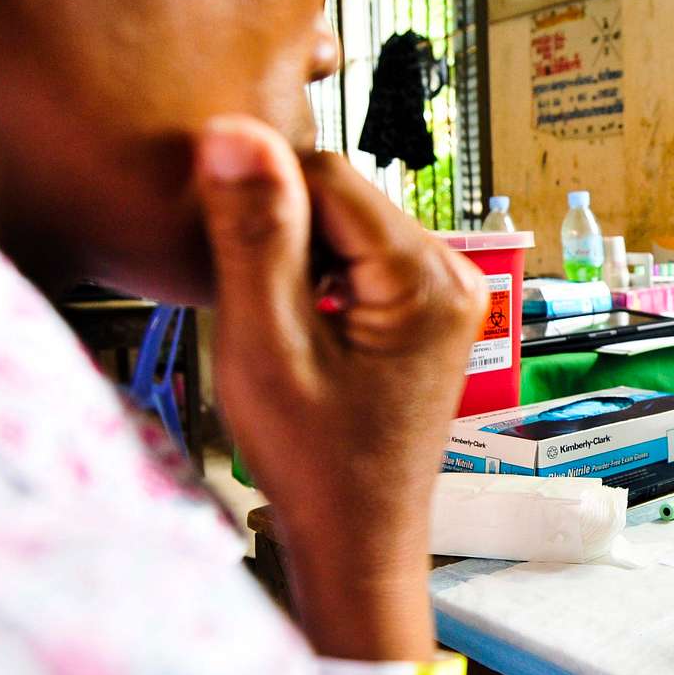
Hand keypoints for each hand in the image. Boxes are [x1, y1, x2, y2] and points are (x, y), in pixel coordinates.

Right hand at [194, 116, 485, 579]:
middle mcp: (453, 275)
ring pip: (347, 224)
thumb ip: (254, 236)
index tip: (220, 251)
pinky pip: (361, 259)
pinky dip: (318, 278)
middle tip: (251, 304)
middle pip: (342, 196)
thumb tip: (236, 134)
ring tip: (276, 324)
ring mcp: (447, 294)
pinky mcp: (428, 312)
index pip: (326, 173)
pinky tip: (298, 328)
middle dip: (282, 229)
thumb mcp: (266, 346)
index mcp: (425, 280)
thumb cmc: (316, 465)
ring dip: (296, 254)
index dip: (259, 197)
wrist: (359, 540)